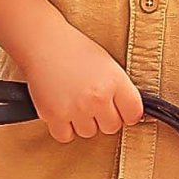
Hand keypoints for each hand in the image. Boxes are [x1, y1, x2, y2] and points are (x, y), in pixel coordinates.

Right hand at [22, 36, 143, 144]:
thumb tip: (132, 113)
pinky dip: (63, 127)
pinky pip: (66, 136)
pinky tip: (62, 110)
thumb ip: (120, 89)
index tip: (122, 111)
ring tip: (75, 101)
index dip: (128, 113)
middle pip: (112, 127)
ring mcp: (76, 108)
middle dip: (104, 118)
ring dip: (83, 122)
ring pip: (89, 132)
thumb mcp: (107, 64)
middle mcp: (98, 97)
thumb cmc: (75, 50)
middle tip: (93, 102)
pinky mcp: (55, 116)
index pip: (134, 114)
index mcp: (115, 81)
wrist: (43, 42)